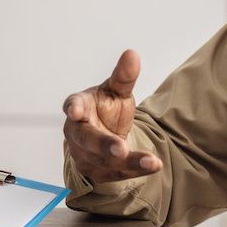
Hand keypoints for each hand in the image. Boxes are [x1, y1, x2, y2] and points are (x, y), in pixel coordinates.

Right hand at [62, 49, 163, 183]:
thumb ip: (123, 76)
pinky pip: (118, 173)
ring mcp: (86, 155)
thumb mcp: (115, 91)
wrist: (102, 139)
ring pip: (105, 160)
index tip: (75, 111)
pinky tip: (153, 165)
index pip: (73, 105)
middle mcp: (78, 133)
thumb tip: (132, 53)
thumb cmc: (105, 110)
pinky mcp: (99, 172)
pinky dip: (137, 170)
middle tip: (119, 149)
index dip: (74, 108)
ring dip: (129, 162)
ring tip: (151, 161)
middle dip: (104, 145)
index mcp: (79, 107)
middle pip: (88, 139)